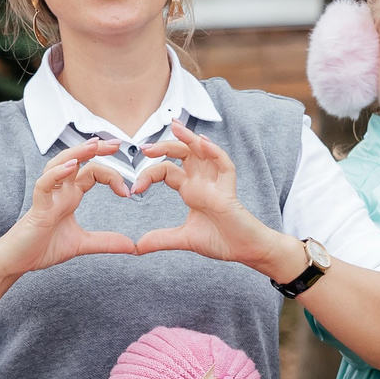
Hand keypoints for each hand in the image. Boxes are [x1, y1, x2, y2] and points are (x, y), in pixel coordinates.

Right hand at [0, 140, 136, 278]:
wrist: (17, 263)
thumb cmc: (41, 248)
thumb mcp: (81, 244)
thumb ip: (105, 242)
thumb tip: (132, 246)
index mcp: (70, 196)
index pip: (92, 172)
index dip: (112, 176)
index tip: (128, 192)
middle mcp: (59, 191)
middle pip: (77, 160)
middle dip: (96, 149)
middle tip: (116, 143)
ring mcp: (48, 197)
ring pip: (60, 164)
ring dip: (76, 153)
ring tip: (94, 145)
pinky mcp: (37, 208)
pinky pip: (44, 185)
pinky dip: (56, 174)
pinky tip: (70, 167)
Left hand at [134, 123, 289, 273]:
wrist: (244, 251)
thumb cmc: (221, 240)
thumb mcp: (183, 239)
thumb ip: (160, 239)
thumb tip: (137, 247)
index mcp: (190, 190)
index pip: (167, 170)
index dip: (149, 174)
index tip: (135, 189)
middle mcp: (202, 182)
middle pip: (182, 154)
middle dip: (165, 146)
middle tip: (146, 147)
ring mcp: (216, 183)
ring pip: (203, 152)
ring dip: (189, 138)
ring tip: (175, 127)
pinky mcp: (229, 190)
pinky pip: (224, 165)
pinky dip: (214, 152)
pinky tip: (202, 143)